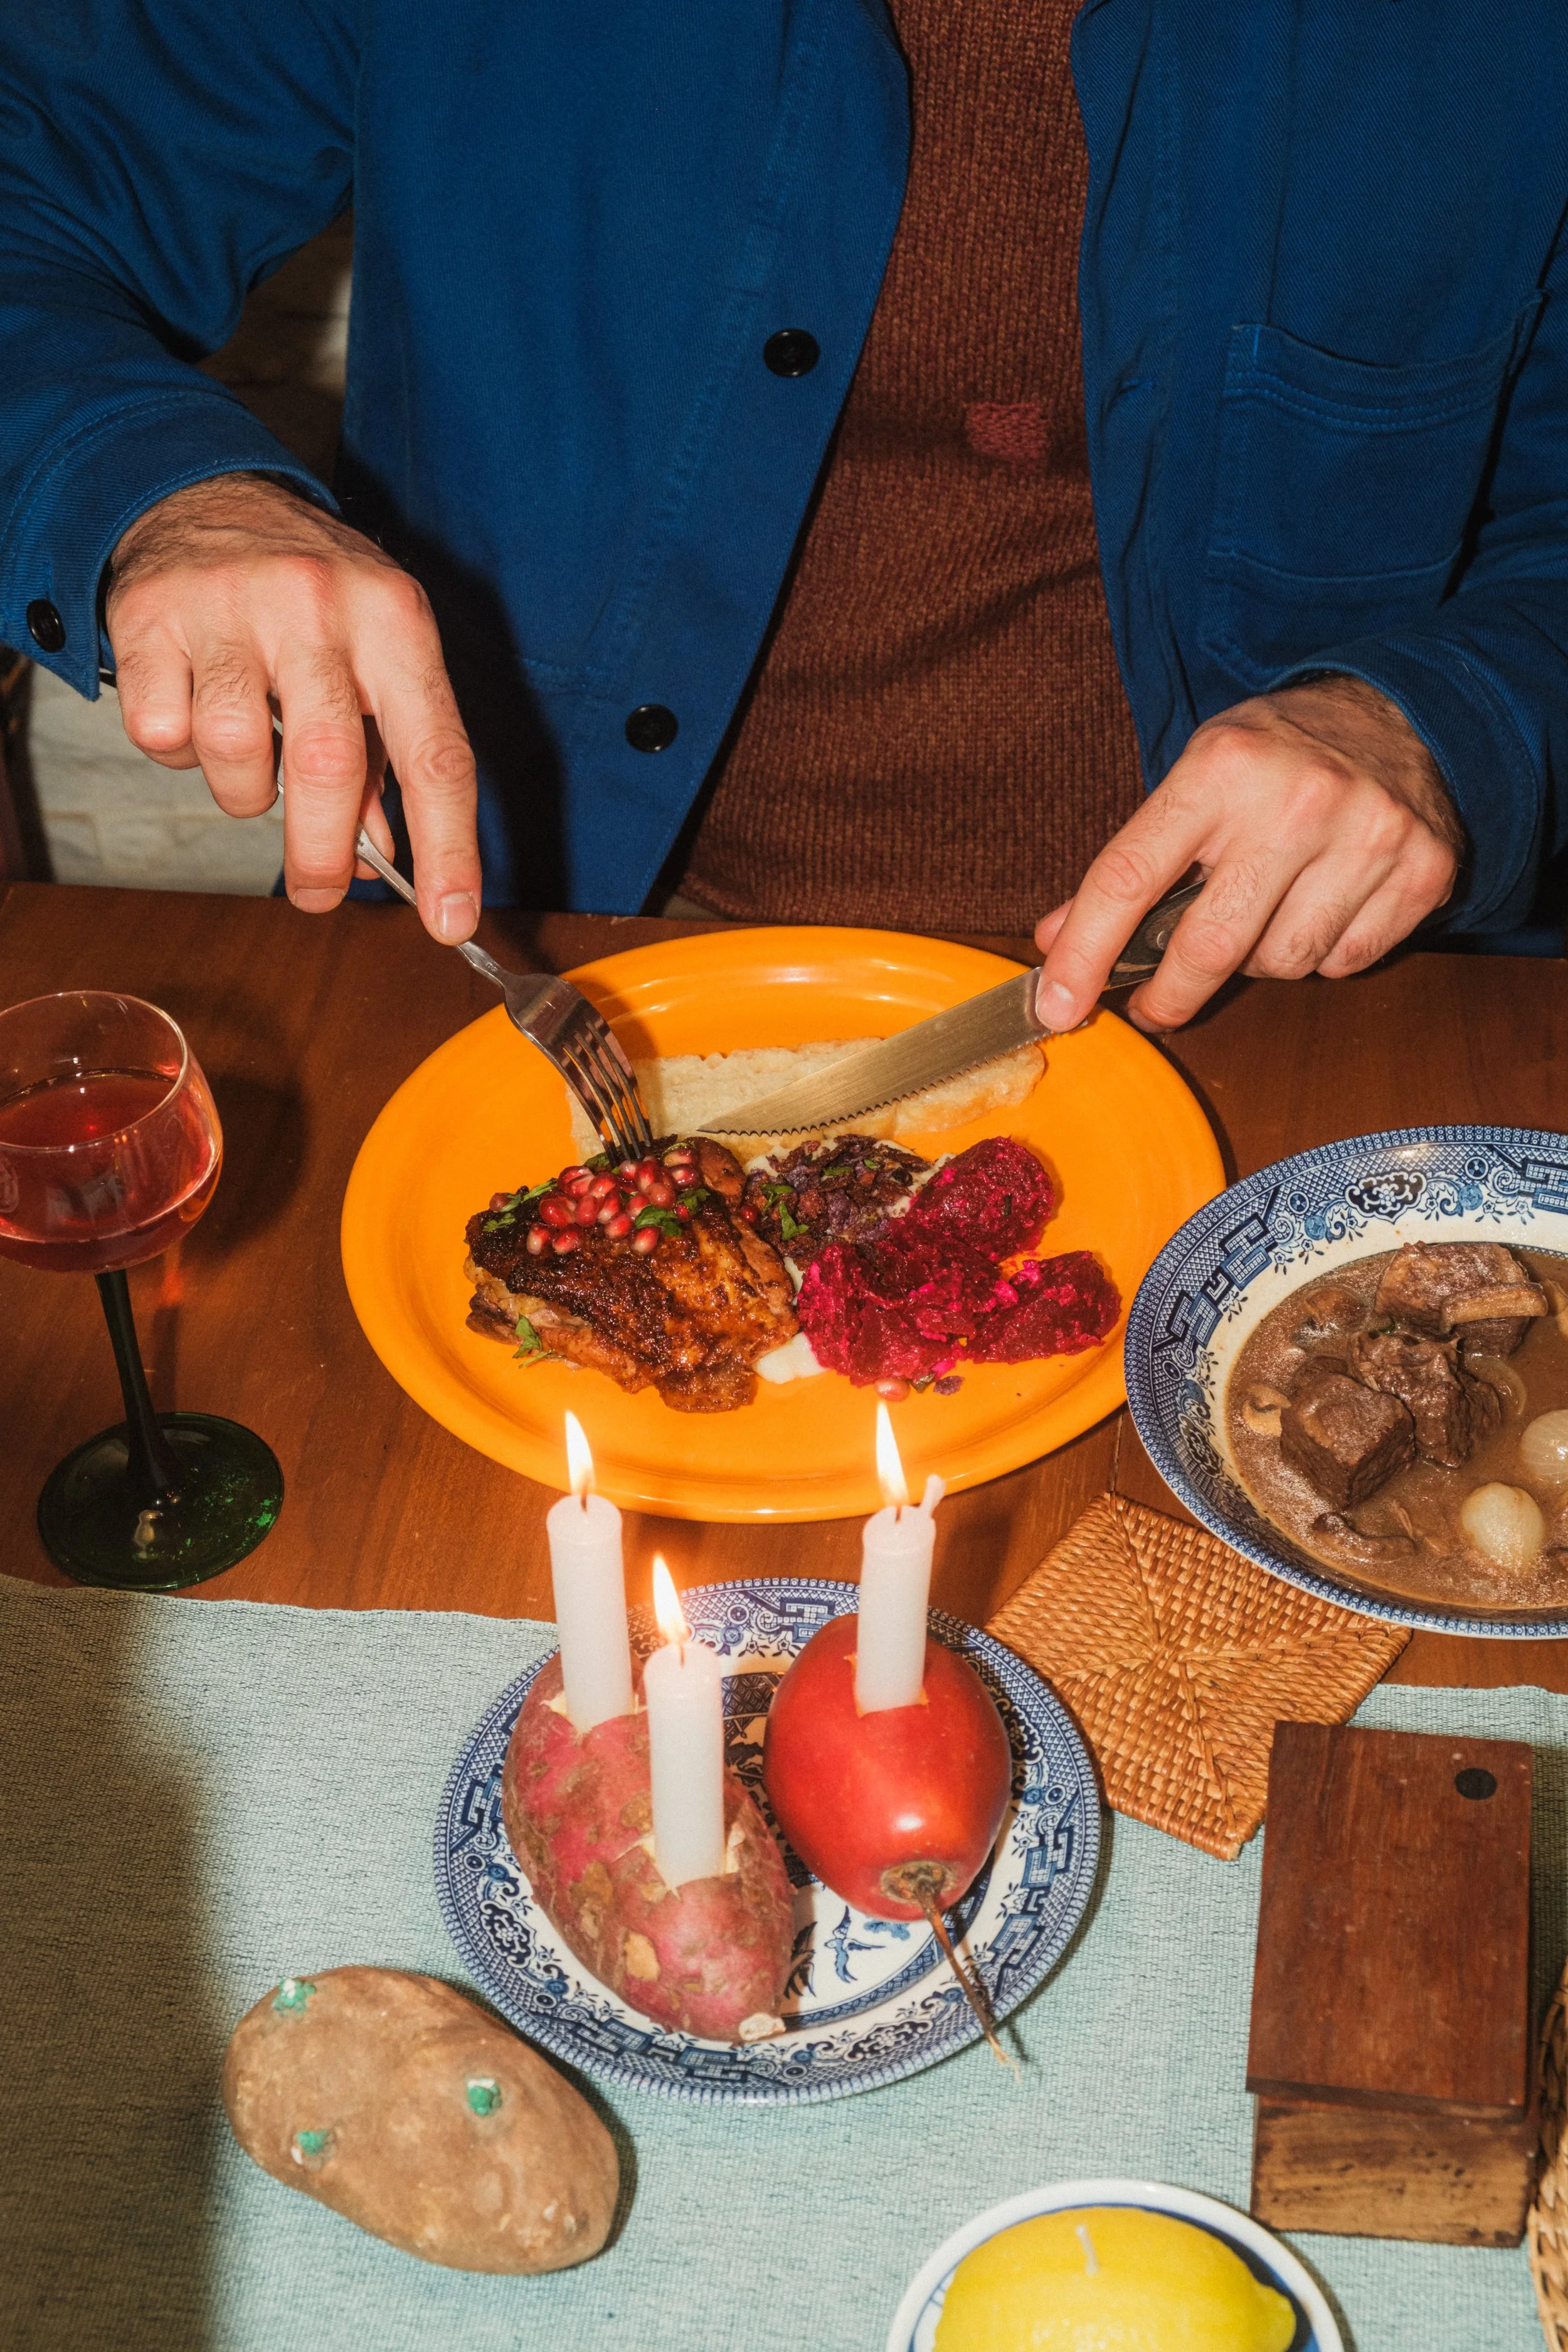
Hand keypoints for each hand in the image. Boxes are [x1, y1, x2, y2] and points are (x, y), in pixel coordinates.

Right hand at [106, 474, 480, 940]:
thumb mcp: (375, 654)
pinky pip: (164, 737)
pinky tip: (193, 706)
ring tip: (249, 753)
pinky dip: (178, 751)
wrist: (202, 495)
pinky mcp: (152, 617)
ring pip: (236, 759)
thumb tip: (389, 859)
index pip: (437, 754)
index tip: (450, 922)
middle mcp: (319, 605)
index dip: (449, 848)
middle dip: (323, 855)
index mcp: (396, 621)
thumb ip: (389, 755)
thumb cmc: (310, 597)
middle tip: (319, 891)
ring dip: (243, 791)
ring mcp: (231, 606)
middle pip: (330, 768)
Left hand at [1034, 676, 1464, 1031]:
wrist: (1399, 713)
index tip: (1055, 1006)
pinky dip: (1320, 955)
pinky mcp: (1421, 871)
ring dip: (1255, 963)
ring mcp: (1368, 836)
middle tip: (1154, 1006)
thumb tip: (1057, 942)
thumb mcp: (1193, 778)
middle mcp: (1297, 800)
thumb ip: (1129, 861)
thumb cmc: (1276, 755)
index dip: (1084, 954)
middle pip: (1209, 945)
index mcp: (1220, 768)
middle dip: (1169, 993)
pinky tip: (1320, 908)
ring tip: (1261, 916)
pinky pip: (1342, 963)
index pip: (1129, 878)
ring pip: (1280, 964)